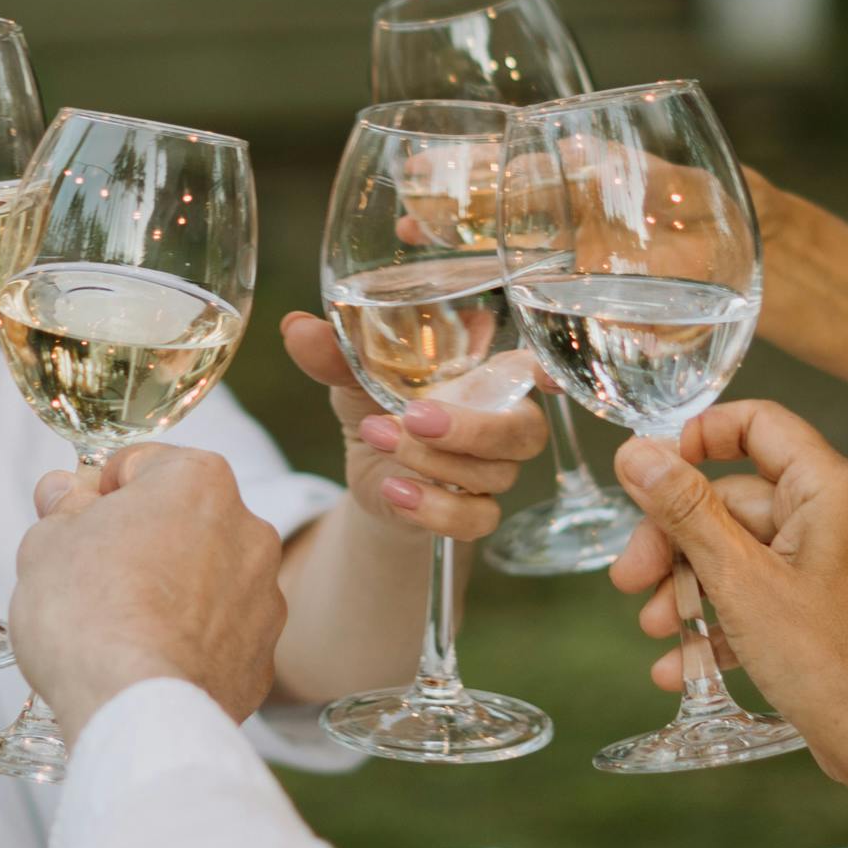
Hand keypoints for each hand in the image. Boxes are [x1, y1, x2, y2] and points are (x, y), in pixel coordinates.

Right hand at [10, 446, 287, 742]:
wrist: (134, 705)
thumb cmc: (88, 613)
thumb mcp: (47, 543)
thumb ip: (62, 509)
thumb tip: (65, 494)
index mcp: (199, 481)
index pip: (140, 466)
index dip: (97, 493)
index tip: (73, 524)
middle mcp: (247, 530)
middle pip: (181, 521)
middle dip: (141, 541)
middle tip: (92, 579)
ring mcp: (263, 597)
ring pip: (206, 579)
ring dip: (171, 591)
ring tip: (122, 629)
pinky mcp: (262, 658)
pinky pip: (218, 636)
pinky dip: (189, 643)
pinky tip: (150, 662)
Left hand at [280, 312, 547, 545]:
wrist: (369, 469)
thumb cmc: (376, 402)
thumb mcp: (353, 376)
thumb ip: (335, 353)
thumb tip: (296, 328)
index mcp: (487, 376)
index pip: (536, 370)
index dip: (550, 374)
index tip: (546, 378)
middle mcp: (502, 422)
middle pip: (523, 431)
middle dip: (471, 428)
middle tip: (415, 416)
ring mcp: (494, 472)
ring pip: (492, 476)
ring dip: (432, 461)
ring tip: (377, 437)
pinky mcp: (474, 512)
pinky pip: (476, 519)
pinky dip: (435, 509)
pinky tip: (395, 490)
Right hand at [609, 401, 847, 789]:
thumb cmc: (825, 660)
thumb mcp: (740, 580)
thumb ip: (686, 511)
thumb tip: (636, 453)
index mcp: (830, 489)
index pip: (758, 424)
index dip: (698, 439)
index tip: (651, 477)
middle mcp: (840, 514)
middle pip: (736, 499)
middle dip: (676, 543)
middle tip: (629, 580)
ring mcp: (836, 562)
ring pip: (744, 552)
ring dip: (691, 588)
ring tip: (654, 629)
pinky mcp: (829, 604)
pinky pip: (765, 593)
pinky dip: (724, 621)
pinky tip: (678, 664)